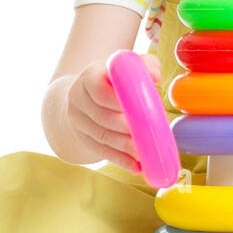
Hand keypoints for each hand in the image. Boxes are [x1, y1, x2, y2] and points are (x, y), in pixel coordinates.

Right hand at [64, 53, 161, 173]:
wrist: (85, 93)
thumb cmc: (114, 79)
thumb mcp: (127, 66)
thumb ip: (144, 65)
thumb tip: (155, 77)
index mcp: (90, 76)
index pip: (99, 90)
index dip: (119, 102)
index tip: (140, 110)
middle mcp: (78, 97)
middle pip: (102, 117)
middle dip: (127, 129)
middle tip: (149, 137)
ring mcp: (77, 119)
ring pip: (102, 136)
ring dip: (125, 148)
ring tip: (145, 154)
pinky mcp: (81, 137)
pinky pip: (101, 150)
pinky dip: (120, 159)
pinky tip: (136, 167)